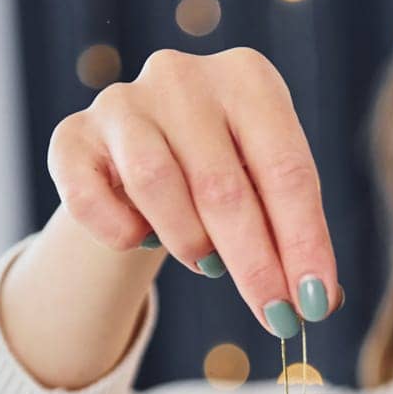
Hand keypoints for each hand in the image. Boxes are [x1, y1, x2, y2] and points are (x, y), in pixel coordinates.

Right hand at [47, 47, 340, 335]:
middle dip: (255, 264)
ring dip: (189, 242)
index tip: (314, 303)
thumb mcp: (267, 190)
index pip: (287, 170)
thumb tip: (320, 299)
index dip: (304, 243)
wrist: (138, 159)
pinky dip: (118, 230)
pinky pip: (89, 197)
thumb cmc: (223, 173)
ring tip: (207, 264)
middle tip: (275, 316)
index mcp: (248, 79)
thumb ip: (294, 237)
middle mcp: (183, 77)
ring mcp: (121, 101)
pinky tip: (138, 239)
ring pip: (156, 185)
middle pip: (224, 185)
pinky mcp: (72, 136)